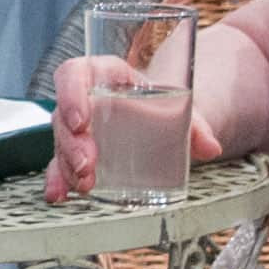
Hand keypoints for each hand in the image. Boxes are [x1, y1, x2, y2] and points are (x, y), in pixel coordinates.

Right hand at [42, 53, 227, 203]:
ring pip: (60, 140)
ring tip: (84, 185)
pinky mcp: (77, 151)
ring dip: (66, 164)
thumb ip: (197, 126)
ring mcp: (80, 126)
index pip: (76, 73)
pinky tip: (60, 195)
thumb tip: (210, 147)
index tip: (81, 121)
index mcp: (108, 75)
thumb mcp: (182, 109)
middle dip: (72, 142)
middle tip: (88, 165)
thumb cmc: (164, 106)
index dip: (72, 94)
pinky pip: (59, 163)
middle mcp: (88, 98)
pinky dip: (58, 180)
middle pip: (64, 113)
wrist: (164, 118)